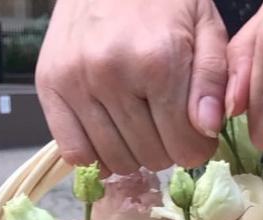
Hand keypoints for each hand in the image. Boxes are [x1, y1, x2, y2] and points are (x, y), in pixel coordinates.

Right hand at [36, 0, 227, 172]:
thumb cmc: (162, 0)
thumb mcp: (205, 29)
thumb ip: (213, 81)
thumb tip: (207, 130)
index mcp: (158, 61)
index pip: (185, 147)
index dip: (197, 147)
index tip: (194, 131)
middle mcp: (112, 74)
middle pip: (152, 157)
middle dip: (166, 147)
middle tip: (164, 121)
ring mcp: (77, 81)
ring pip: (117, 161)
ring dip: (134, 153)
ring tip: (138, 122)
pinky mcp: (50, 85)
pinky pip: (75, 153)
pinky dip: (96, 155)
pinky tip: (109, 134)